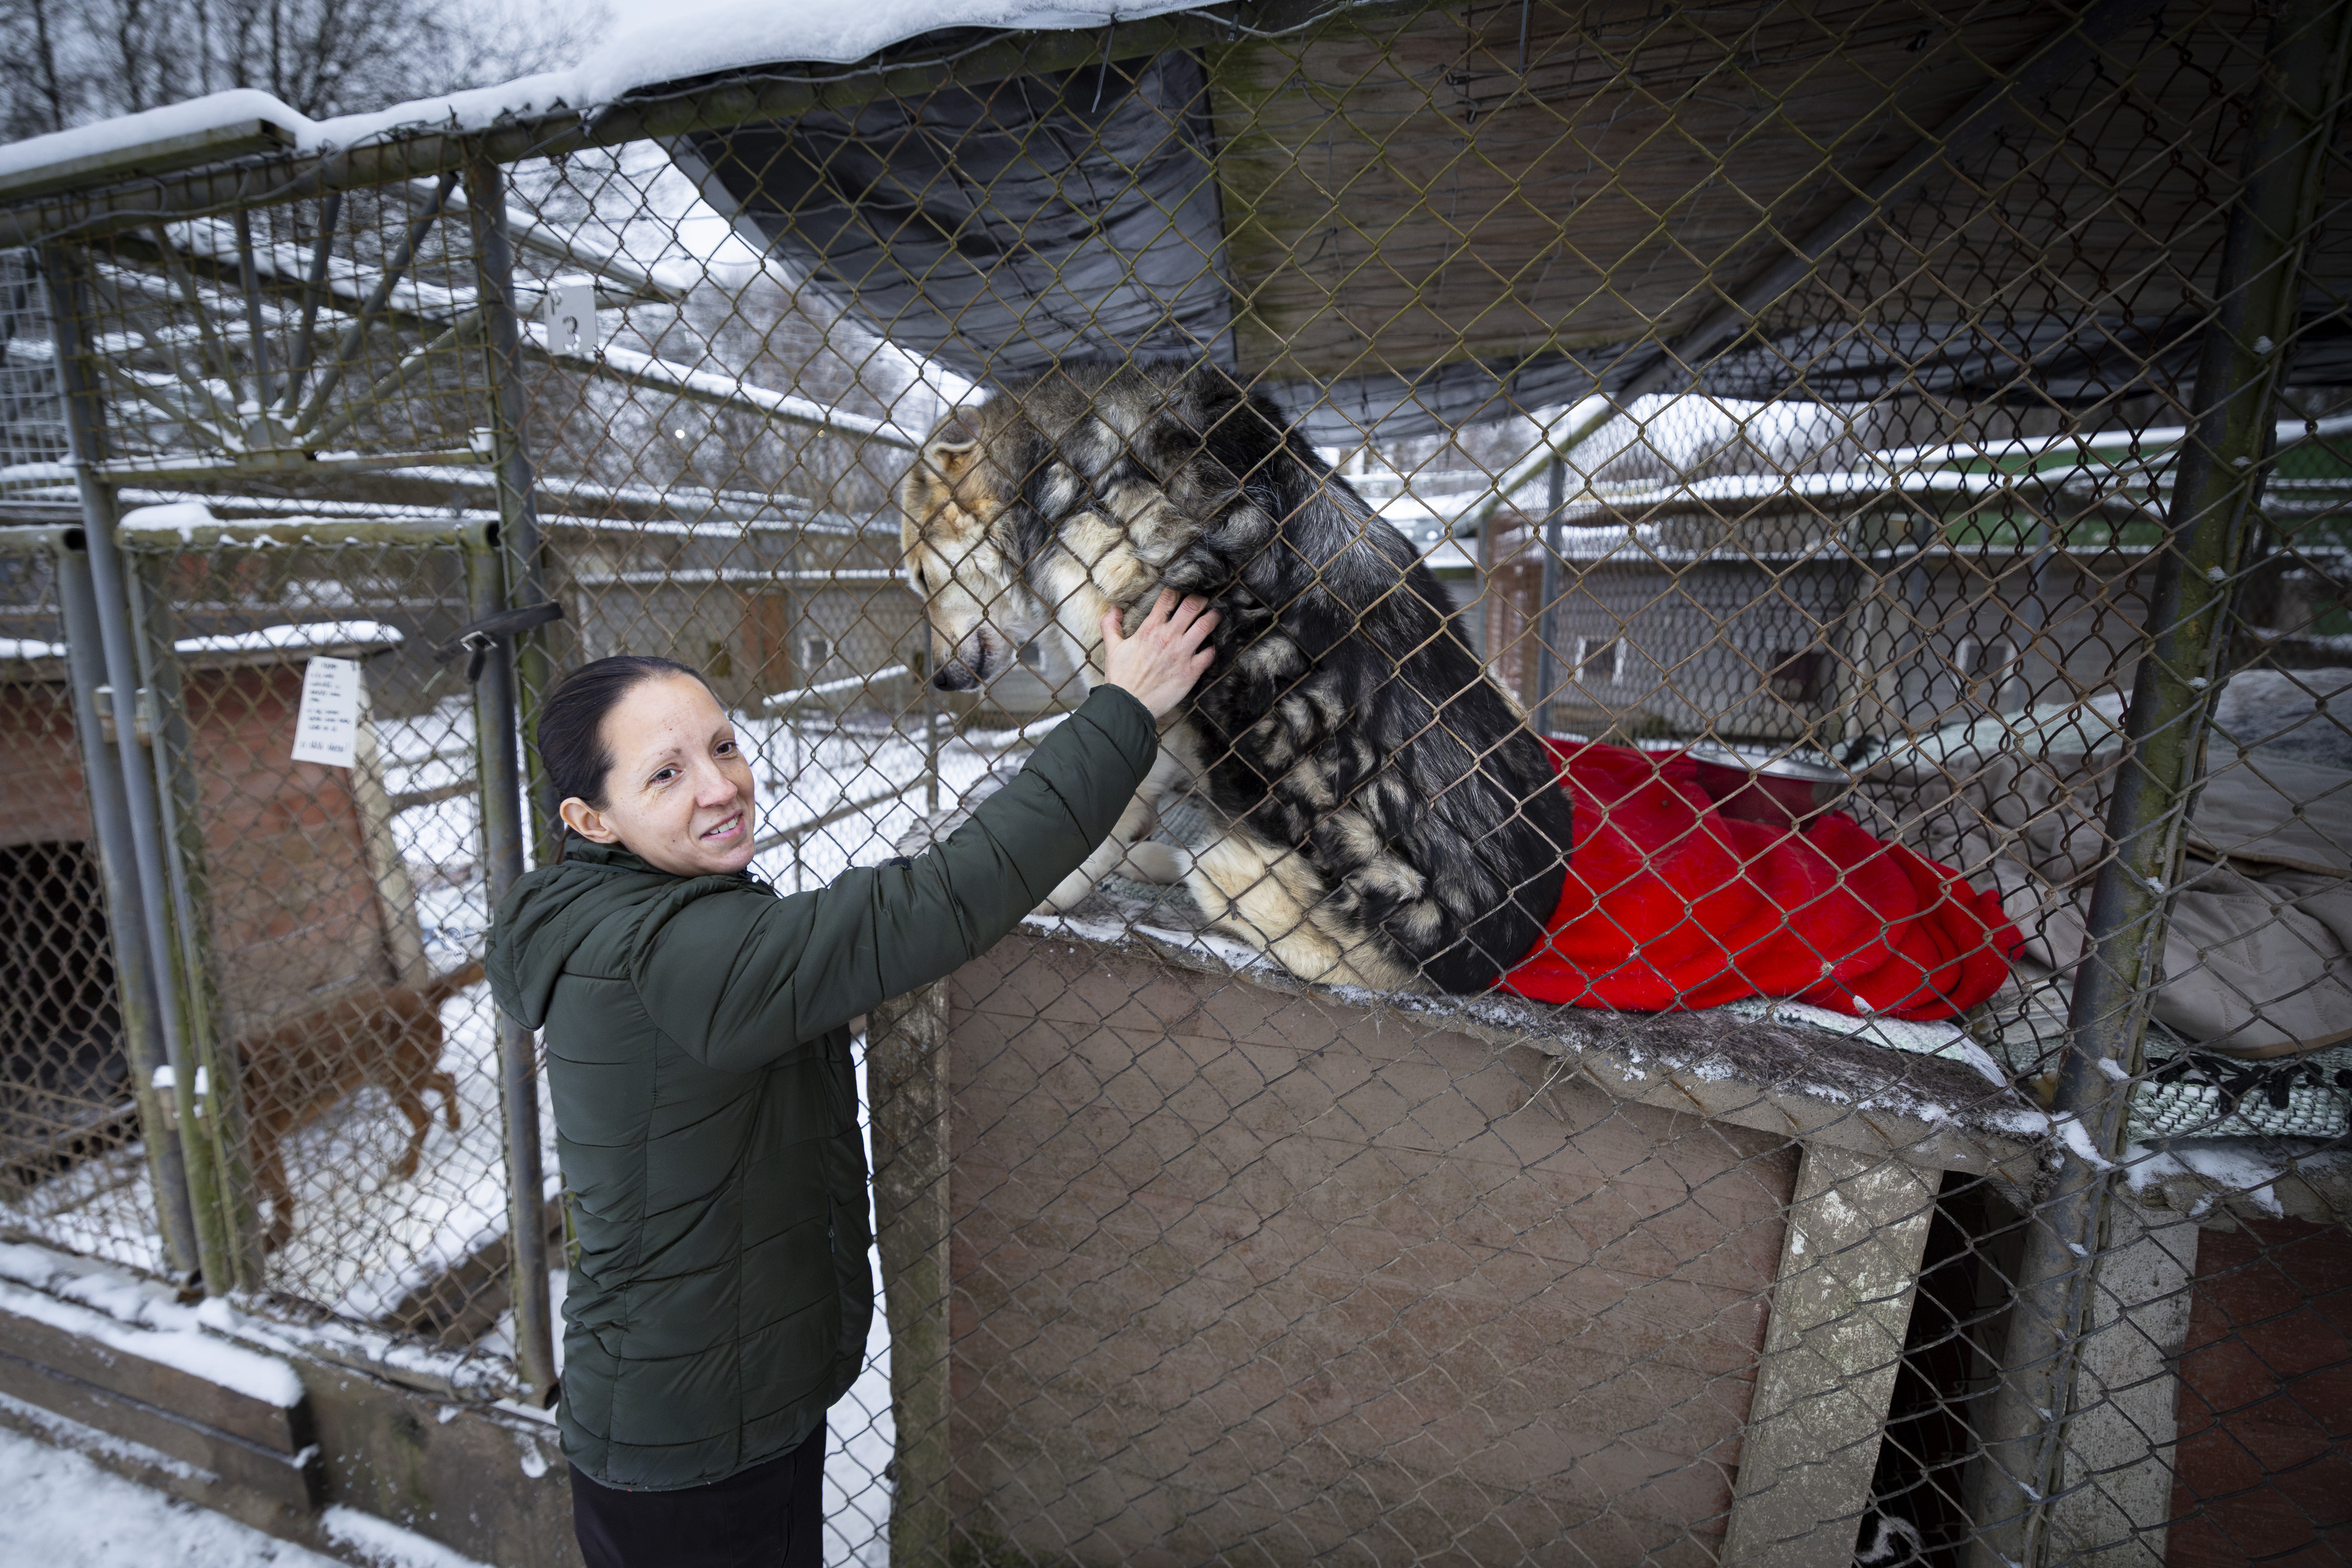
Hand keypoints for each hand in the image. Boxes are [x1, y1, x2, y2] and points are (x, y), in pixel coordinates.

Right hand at [1100, 591, 1218, 720]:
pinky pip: (1210, 653)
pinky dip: (1213, 647)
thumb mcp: (1112, 648)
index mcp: (1150, 629)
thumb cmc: (1121, 678)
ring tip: (1216, 615)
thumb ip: (1110, 625)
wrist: (1129, 705)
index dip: (1178, 590)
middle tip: (1204, 598)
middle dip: (1201, 598)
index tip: (1183, 589)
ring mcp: (1182, 653)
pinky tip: (1212, 646)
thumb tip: (1113, 609)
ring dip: (1213, 617)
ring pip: (1206, 625)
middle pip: (1192, 606)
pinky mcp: (1191, 671)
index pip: (1168, 598)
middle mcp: (1169, 637)